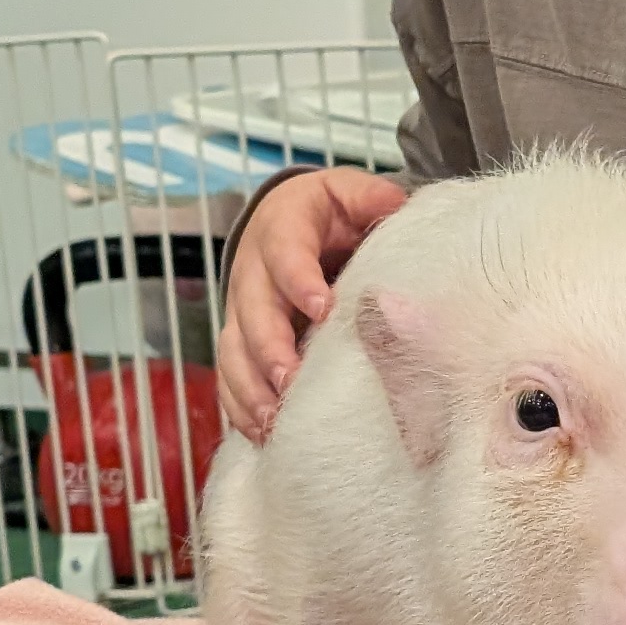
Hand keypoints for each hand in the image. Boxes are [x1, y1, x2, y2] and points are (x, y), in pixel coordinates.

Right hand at [216, 167, 407, 440]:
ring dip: (250, 386)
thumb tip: (395, 206)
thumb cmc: (329, 213)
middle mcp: (252, 271)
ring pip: (234, 350)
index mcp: (280, 227)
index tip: (323, 309)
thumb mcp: (350, 192)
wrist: (292, 222)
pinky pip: (230, 377)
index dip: (299, 281)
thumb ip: (371, 199)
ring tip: (273, 418)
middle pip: (253, 311)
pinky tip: (262, 432)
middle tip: (292, 379)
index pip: (285, 253)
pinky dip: (240, 406)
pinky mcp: (240, 342)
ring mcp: (241, 310)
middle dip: (270, 348)